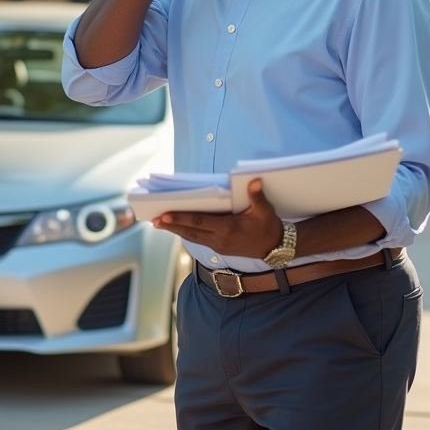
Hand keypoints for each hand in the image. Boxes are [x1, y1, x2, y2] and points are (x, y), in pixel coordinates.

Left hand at [152, 179, 281, 257]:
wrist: (275, 248)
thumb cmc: (269, 227)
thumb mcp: (266, 211)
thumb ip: (257, 196)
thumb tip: (254, 181)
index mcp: (228, 228)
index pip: (199, 222)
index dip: (180, 218)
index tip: (164, 215)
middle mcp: (220, 239)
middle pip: (190, 232)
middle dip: (172, 225)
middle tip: (154, 220)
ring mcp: (219, 246)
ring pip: (192, 237)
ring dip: (176, 230)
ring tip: (160, 224)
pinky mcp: (220, 249)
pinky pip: (199, 240)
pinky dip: (187, 234)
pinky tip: (178, 229)